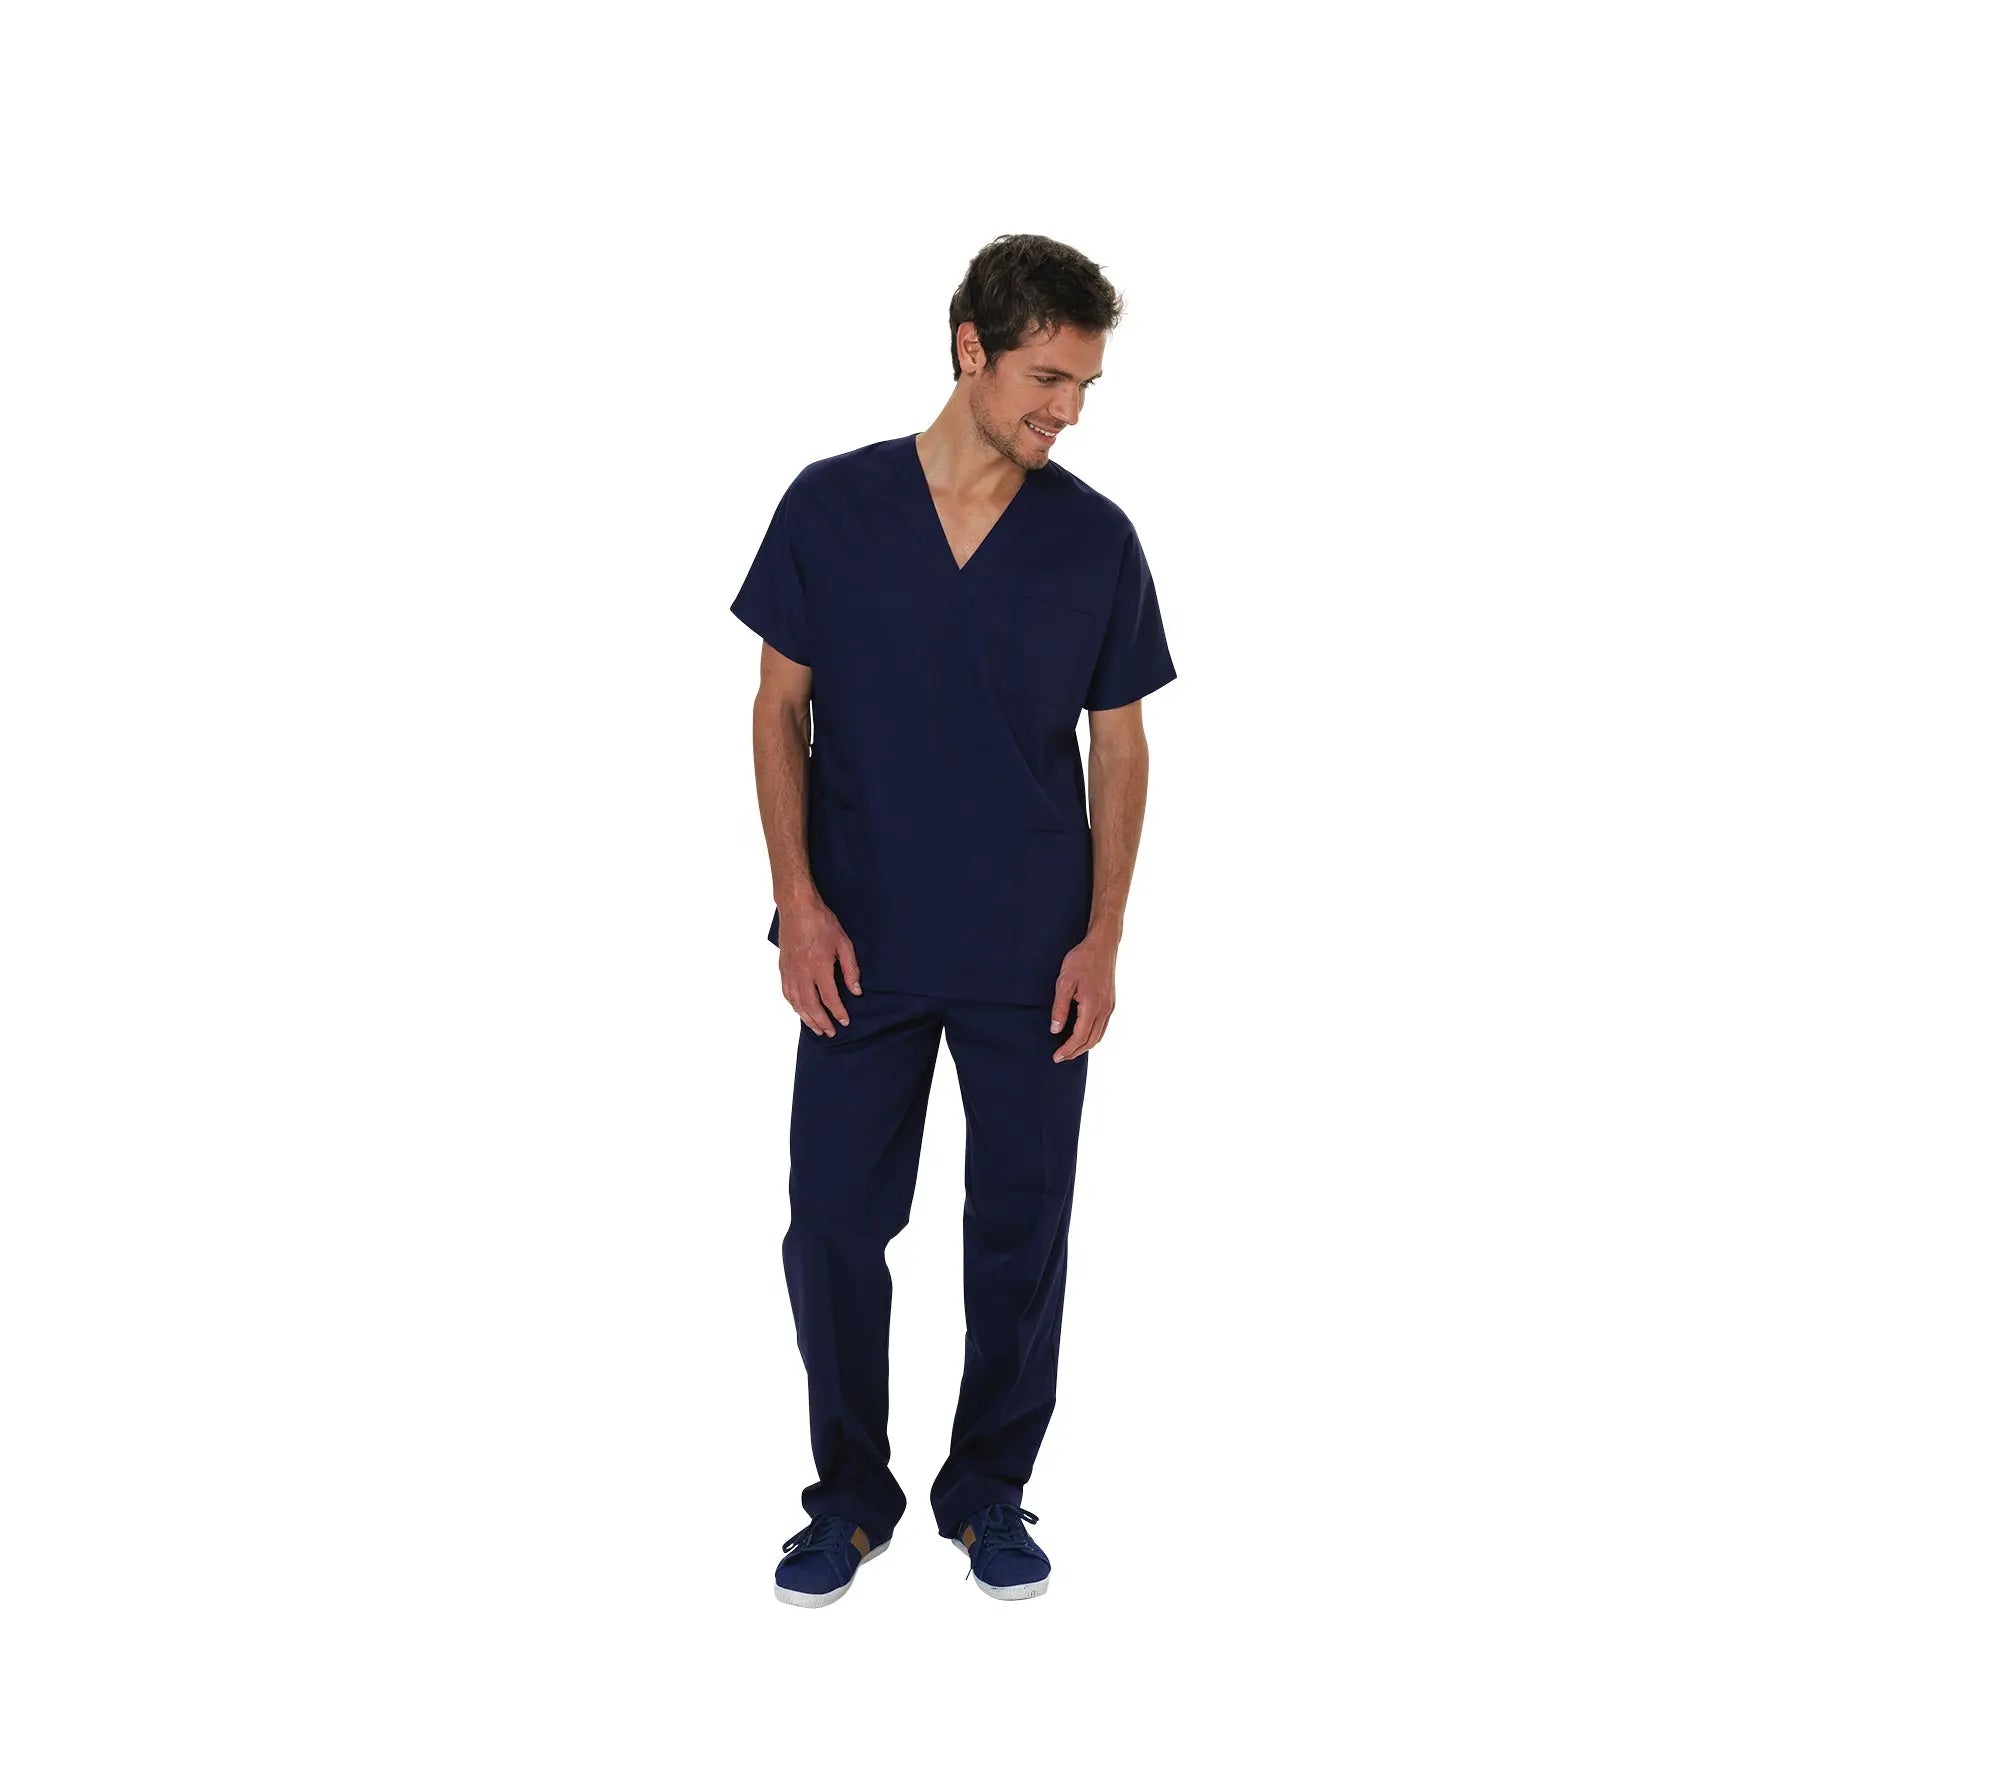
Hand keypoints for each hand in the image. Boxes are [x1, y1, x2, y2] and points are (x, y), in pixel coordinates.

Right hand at [779, 896, 862, 1036]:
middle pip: (811, 1005)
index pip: (829, 998)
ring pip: (797, 1002)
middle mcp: (802, 973)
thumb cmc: (822, 923)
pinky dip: (794, 1006)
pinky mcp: (783, 968)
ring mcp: (790, 971)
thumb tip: (856, 991)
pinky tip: (800, 1011)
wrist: (797, 908)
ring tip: (816, 1028)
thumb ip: (851, 969)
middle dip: (822, 1022)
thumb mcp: (844, 943)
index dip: (838, 1012)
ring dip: (807, 1018)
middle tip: (831, 1032)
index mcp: (819, 966)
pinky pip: (787, 993)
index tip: (845, 1021)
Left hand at [1049, 932, 1115, 1061]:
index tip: (1056, 1057)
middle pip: (1090, 1040)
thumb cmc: (1081, 960)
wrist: (1102, 945)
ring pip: (1098, 1035)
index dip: (1067, 1049)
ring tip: (1070, 1050)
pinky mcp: (1111, 1003)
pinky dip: (1092, 1036)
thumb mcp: (1064, 982)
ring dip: (1084, 1046)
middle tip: (1060, 1057)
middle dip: (1075, 1052)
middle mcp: (1104, 1010)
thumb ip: (1060, 1008)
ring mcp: (1110, 1007)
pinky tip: (1082, 1035)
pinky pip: (1103, 1027)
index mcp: (1092, 1006)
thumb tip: (1055, 1029)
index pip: (1079, 1037)